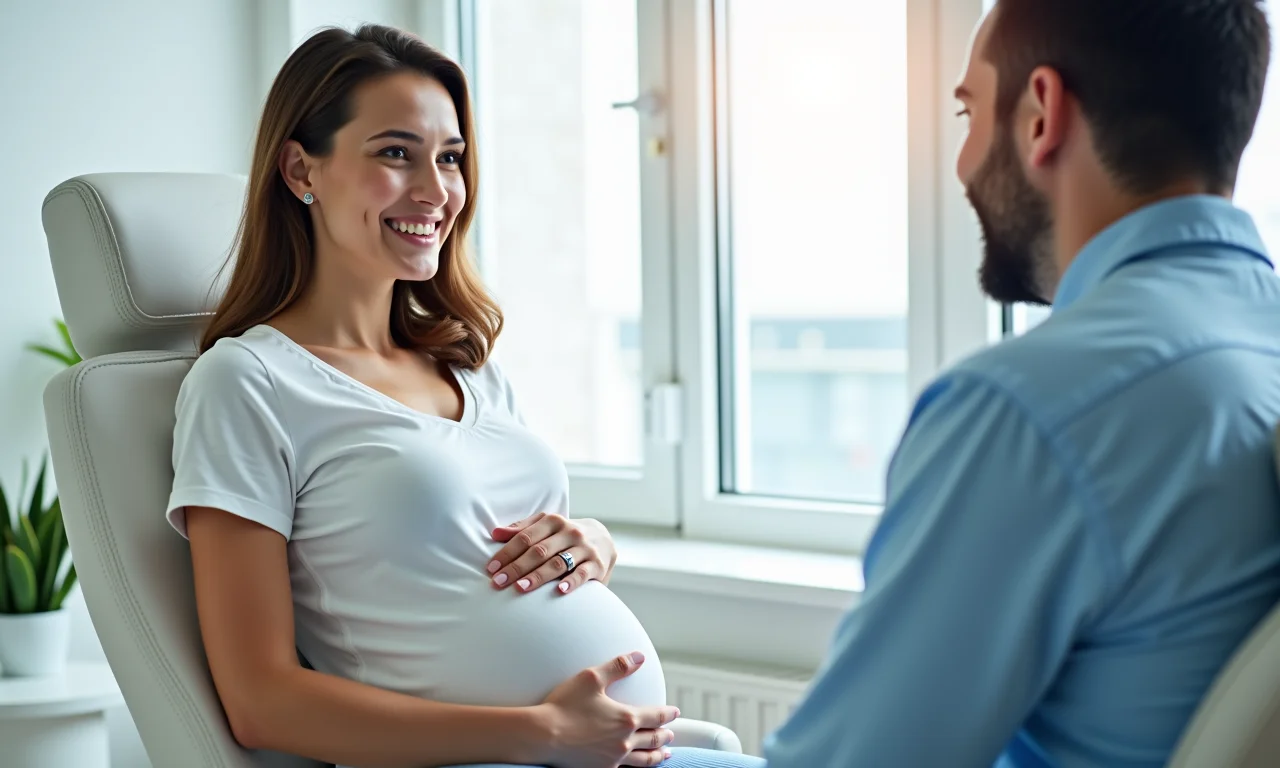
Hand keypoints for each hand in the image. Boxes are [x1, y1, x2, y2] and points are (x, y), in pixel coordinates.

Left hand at [488, 513, 617, 594]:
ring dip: (538, 576)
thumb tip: (495, 533)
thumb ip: (522, 529)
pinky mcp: (597, 565)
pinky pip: (582, 574)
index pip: (525, 537)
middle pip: (539, 551)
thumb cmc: (564, 535)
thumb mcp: (546, 526)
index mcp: (553, 521)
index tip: (491, 568)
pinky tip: (559, 591)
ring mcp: (584, 548)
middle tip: (499, 582)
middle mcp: (570, 532)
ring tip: (520, 588)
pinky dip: (571, 582)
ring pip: (558, 563)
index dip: (507, 553)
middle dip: (517, 567)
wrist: (603, 539)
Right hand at [533, 651, 679, 767]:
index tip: (675, 712)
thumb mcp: (591, 678)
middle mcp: (623, 742)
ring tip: (664, 755)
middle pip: (652, 739)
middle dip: (664, 736)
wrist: (543, 736)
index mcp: (626, 719)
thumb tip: (639, 657)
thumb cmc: (564, 705)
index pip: (656, 716)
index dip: (668, 714)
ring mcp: (612, 759)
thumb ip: (618, 666)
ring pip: (643, 760)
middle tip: (671, 734)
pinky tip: (635, 767)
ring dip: (656, 756)